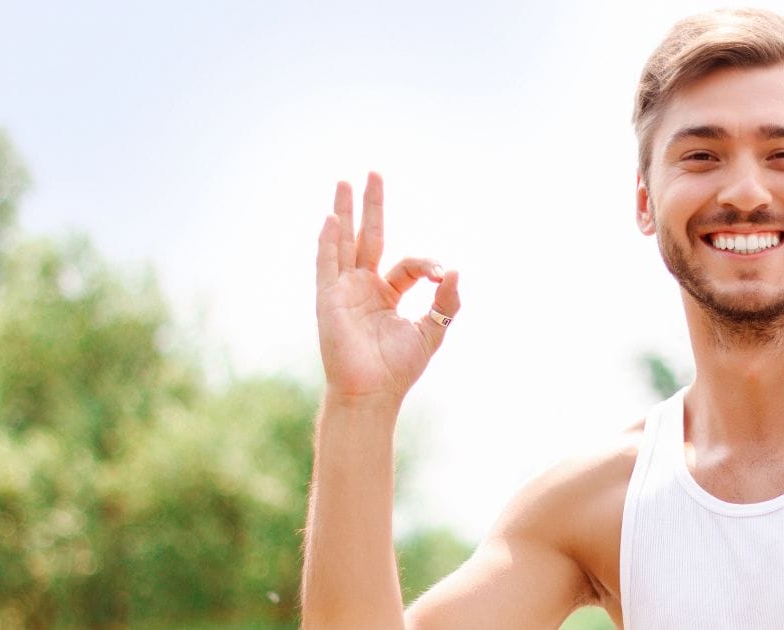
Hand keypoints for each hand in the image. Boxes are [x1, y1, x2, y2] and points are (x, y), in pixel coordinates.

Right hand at [315, 172, 459, 408]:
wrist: (373, 394)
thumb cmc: (399, 369)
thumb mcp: (432, 330)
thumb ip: (446, 302)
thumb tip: (456, 271)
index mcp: (386, 295)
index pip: (405, 264)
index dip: (426, 263)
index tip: (440, 275)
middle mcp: (363, 288)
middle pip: (368, 238)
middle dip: (371, 206)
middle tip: (372, 173)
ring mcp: (343, 291)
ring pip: (344, 242)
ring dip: (344, 212)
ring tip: (343, 182)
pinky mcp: (329, 301)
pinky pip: (327, 265)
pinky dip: (329, 243)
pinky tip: (332, 220)